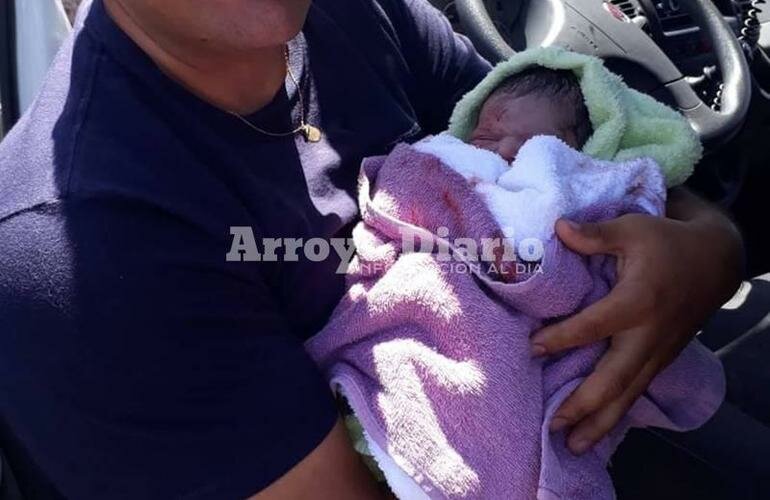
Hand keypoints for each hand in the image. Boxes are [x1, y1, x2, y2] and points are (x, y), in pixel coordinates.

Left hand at [531, 192, 741, 454]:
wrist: (716, 262)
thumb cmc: (668, 242)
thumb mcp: (633, 228)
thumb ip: (595, 234)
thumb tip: (558, 227)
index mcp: (637, 302)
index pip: (594, 326)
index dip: (562, 338)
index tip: (532, 348)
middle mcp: (647, 335)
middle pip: (614, 380)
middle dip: (583, 406)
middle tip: (554, 426)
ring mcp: (657, 352)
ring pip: (628, 395)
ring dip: (600, 423)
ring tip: (573, 446)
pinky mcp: (661, 360)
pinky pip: (636, 391)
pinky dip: (617, 412)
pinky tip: (597, 428)